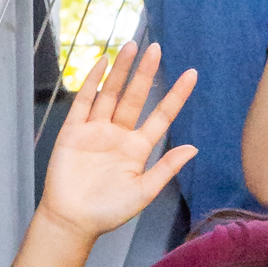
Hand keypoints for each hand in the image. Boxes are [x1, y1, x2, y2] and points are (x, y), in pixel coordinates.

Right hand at [38, 43, 195, 239]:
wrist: (73, 220)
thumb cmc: (109, 212)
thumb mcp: (144, 191)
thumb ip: (167, 168)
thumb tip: (194, 148)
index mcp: (138, 149)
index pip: (161, 116)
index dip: (176, 95)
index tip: (192, 74)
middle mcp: (119, 135)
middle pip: (135, 97)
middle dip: (145, 73)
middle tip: (156, 48)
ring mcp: (96, 130)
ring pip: (111, 93)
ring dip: (121, 70)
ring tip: (132, 46)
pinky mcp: (74, 131)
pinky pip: (84, 101)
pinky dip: (93, 82)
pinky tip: (103, 63)